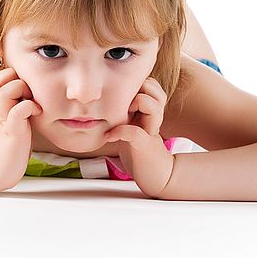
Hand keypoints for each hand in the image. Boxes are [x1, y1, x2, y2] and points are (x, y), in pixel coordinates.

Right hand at [0, 67, 41, 189]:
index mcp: (3, 104)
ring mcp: (6, 119)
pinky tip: (37, 112)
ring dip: (21, 91)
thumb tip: (34, 87)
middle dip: (17, 79)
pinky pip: (18, 111)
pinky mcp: (12, 132)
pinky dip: (29, 107)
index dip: (11, 76)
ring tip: (32, 100)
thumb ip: (21, 102)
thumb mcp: (18, 118)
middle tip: (30, 91)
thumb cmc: (15, 143)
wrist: (4, 169)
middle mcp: (2, 109)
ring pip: (5, 92)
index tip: (27, 87)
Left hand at [103, 76, 173, 197]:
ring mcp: (151, 129)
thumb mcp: (131, 124)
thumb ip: (125, 110)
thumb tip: (101, 94)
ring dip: (133, 103)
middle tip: (119, 102)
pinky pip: (134, 132)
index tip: (115, 92)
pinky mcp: (145, 145)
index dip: (134, 82)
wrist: (155, 175)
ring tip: (120, 114)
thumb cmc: (139, 149)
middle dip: (135, 88)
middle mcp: (153, 116)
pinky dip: (118, 132)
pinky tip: (109, 137)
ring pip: (150, 104)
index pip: (148, 82)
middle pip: (153, 87)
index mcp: (149, 109)